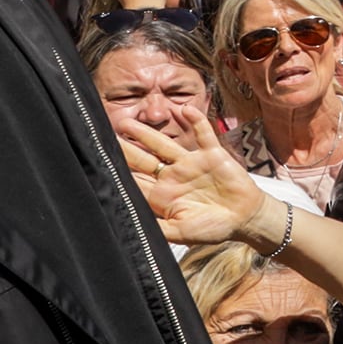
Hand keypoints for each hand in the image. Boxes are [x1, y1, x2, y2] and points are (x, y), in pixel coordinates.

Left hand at [115, 109, 270, 247]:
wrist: (244, 218)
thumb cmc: (212, 228)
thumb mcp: (180, 233)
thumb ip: (157, 229)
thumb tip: (130, 228)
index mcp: (162, 195)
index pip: (134, 181)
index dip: (117, 172)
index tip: (97, 161)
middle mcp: (173, 176)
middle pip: (142, 159)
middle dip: (124, 148)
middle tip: (103, 135)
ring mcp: (191, 164)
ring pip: (164, 144)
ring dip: (146, 133)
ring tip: (127, 123)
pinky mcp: (212, 155)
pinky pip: (203, 134)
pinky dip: (195, 121)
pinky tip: (185, 109)